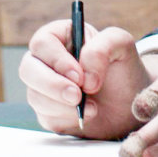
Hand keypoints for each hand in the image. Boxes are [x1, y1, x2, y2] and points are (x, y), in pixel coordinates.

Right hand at [19, 19, 153, 139]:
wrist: (130, 104)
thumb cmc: (123, 69)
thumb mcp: (122, 45)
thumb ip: (102, 48)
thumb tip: (84, 76)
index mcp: (60, 36)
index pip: (42, 43)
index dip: (56, 60)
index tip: (79, 76)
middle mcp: (46, 61)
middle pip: (27, 69)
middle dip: (52, 85)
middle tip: (77, 96)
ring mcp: (44, 87)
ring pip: (35, 96)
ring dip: (62, 106)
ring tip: (93, 108)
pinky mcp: (48, 112)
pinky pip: (45, 118)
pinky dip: (67, 119)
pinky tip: (87, 116)